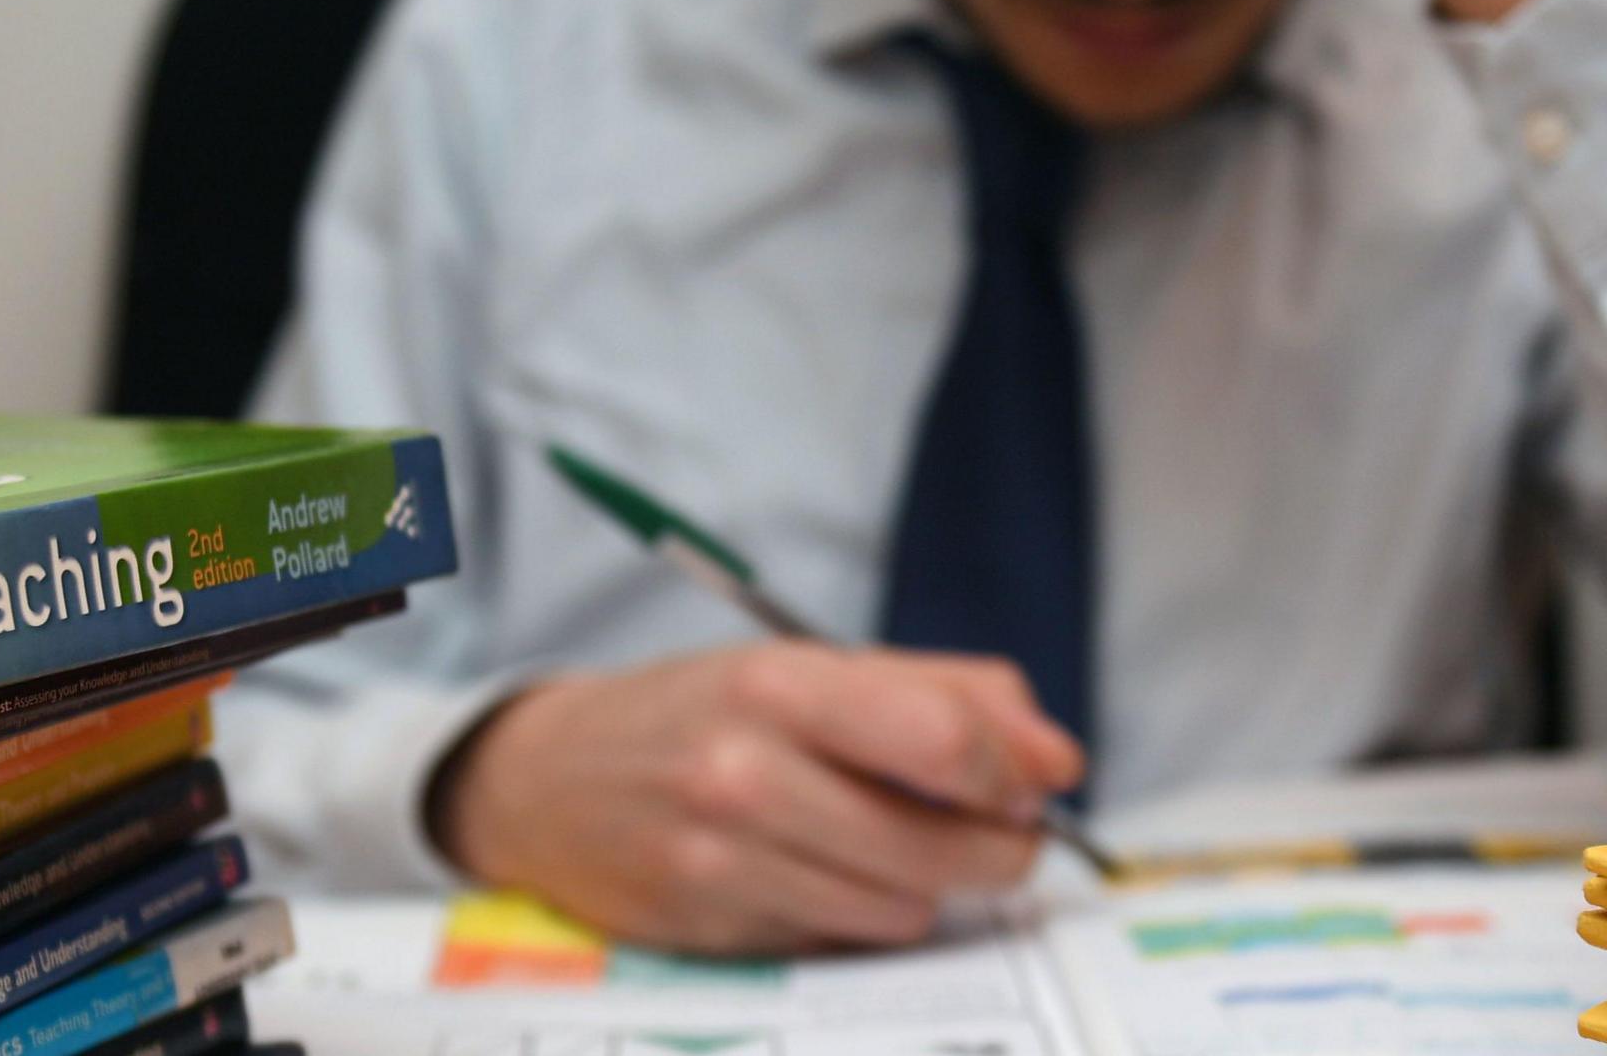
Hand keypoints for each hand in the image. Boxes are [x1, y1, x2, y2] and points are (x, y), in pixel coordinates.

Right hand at [430, 643, 1083, 954]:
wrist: (548, 781)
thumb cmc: (701, 711)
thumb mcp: (811, 667)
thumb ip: (947, 694)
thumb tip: (1058, 760)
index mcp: (780, 685)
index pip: (944, 742)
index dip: (1014, 771)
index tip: (1034, 779)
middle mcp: (746, 775)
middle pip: (944, 844)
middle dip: (1001, 844)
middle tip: (1001, 826)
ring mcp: (725, 862)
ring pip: (907, 907)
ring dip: (927, 883)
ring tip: (891, 839)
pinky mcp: (715, 933)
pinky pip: (847, 940)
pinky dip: (863, 913)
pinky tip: (827, 872)